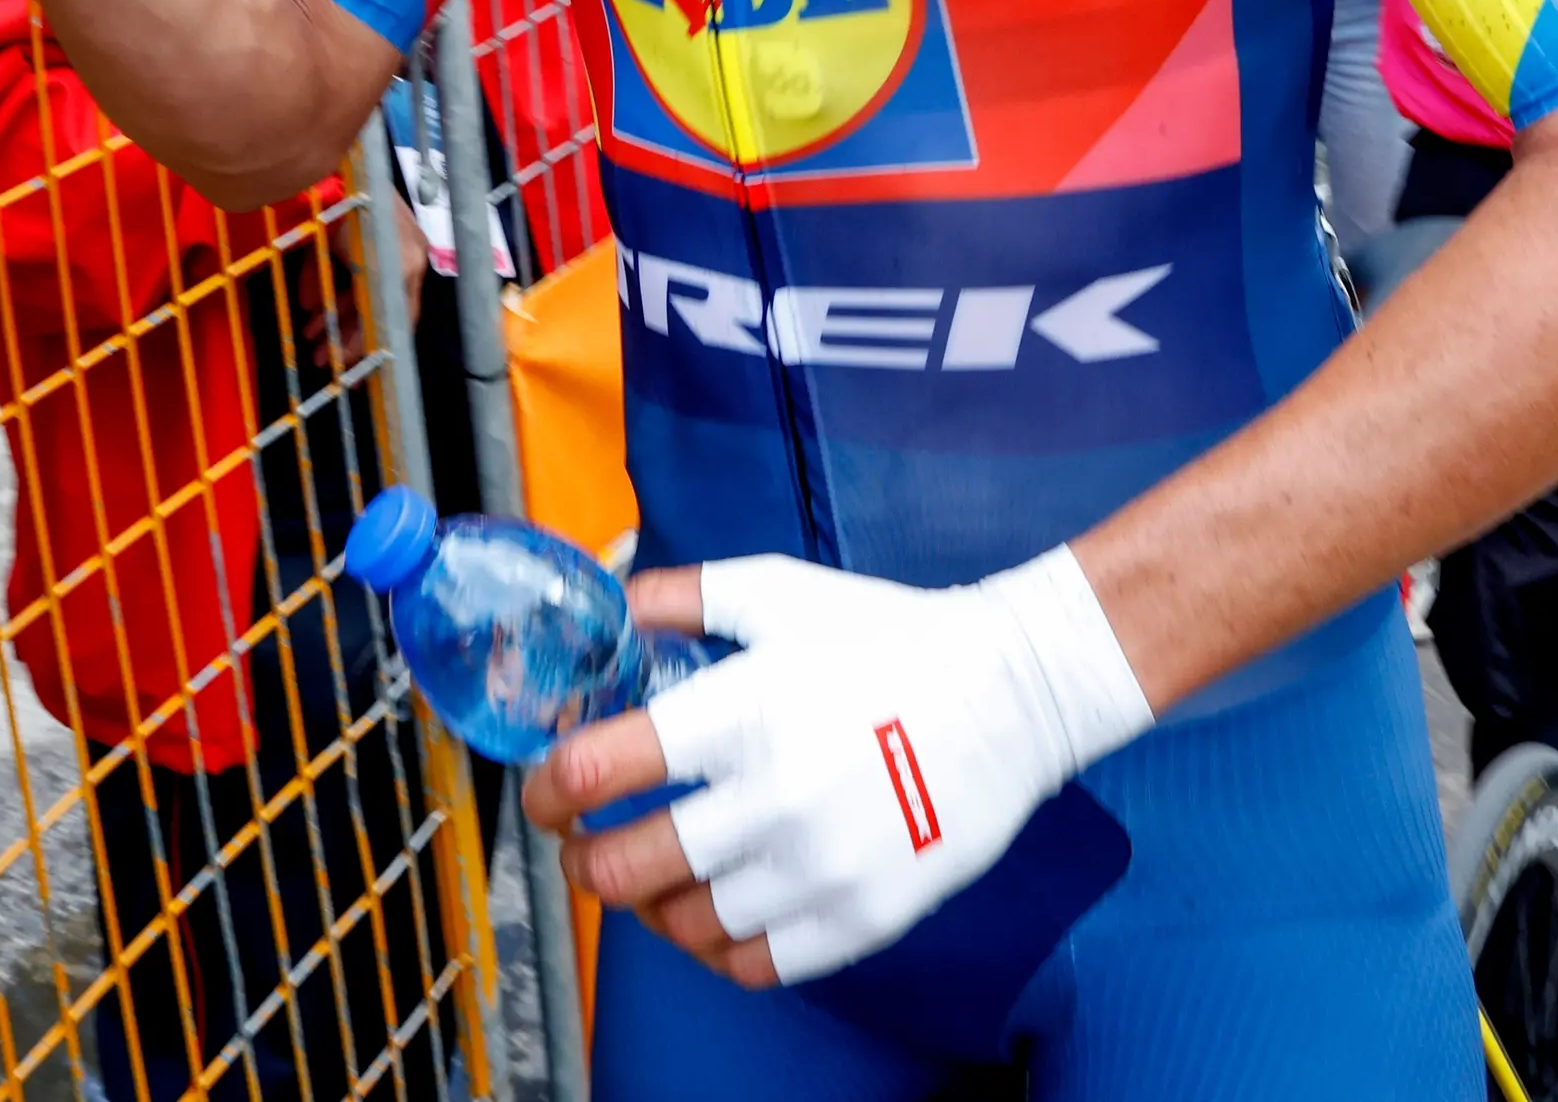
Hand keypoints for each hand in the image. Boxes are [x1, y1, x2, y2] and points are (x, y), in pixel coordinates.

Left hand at [526, 547, 1151, 987]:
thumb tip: (606, 601)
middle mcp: (773, 800)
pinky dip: (716, 949)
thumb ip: (678, 596)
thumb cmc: (887, 636)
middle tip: (583, 847)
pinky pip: (754, 965)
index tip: (546, 791)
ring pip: (683, 925)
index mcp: (742, 712)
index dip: (548, 788)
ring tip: (649, 882)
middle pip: (624, 866)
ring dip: (647, 908)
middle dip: (585, 860)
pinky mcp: (862, 918)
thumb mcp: (776, 592)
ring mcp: (819, 869)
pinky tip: (712, 916)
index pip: (598, 770)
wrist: (1011, 694)